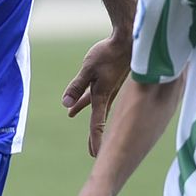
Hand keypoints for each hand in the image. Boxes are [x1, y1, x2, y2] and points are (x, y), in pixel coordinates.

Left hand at [62, 34, 131, 157]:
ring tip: (72, 115)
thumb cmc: (109, 53)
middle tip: (95, 153)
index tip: (96, 155)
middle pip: (100, 120)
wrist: (129, 40)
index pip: (98, 123)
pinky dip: (86, 98)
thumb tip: (66, 104)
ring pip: (96, 104)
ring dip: (84, 111)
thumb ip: (77, 86)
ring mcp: (111, 87)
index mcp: (103, 96)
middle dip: (96, 135)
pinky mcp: (111, 79)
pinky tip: (79, 97)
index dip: (95, 139)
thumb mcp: (88, 69)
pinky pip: (97, 93)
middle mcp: (108, 95)